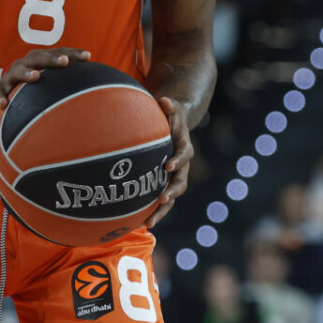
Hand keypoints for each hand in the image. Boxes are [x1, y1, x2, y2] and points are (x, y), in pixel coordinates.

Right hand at [0, 48, 90, 116]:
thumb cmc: (28, 91)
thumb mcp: (46, 86)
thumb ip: (65, 84)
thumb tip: (98, 93)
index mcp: (38, 62)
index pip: (56, 53)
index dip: (71, 53)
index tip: (88, 57)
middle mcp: (23, 66)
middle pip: (37, 58)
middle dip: (51, 59)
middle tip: (64, 62)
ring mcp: (9, 78)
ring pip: (16, 72)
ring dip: (26, 73)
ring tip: (35, 77)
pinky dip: (0, 98)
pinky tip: (4, 104)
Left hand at [146, 97, 192, 228]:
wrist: (177, 126)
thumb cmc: (171, 116)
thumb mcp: (171, 108)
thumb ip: (169, 106)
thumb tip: (165, 99)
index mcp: (184, 147)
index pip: (184, 155)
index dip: (178, 160)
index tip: (169, 165)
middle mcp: (182, 165)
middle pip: (180, 182)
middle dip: (172, 192)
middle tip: (162, 200)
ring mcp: (174, 177)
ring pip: (171, 197)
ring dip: (162, 210)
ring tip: (148, 223)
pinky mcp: (165, 183)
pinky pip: (161, 200)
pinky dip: (153, 211)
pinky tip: (139, 223)